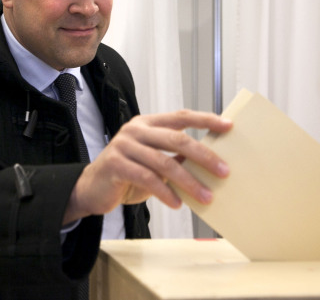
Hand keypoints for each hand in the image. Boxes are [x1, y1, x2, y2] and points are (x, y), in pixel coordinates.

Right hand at [63, 109, 231, 224]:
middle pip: (176, 138)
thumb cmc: (127, 174)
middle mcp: (136, 130)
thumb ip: (175, 156)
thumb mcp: (153, 162)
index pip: (181, 116)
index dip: (205, 120)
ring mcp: (124, 145)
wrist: (92, 188)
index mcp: (148, 124)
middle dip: (203, 155)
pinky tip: (177, 203)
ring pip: (163, 162)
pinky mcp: (115, 164)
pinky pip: (146, 178)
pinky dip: (165, 192)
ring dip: (188, 182)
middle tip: (223, 171)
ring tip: (205, 196)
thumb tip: (209, 160)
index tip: (228, 126)